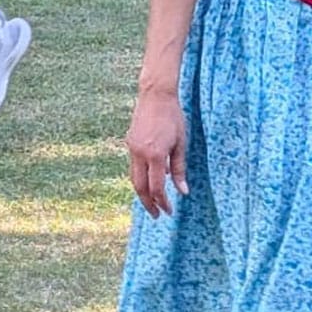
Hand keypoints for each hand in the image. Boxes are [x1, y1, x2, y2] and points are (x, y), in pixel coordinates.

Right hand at [126, 88, 188, 216]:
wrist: (155, 96)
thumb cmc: (173, 118)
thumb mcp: (181, 144)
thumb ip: (180, 169)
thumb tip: (182, 192)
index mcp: (155, 155)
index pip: (156, 188)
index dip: (162, 202)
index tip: (169, 212)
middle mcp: (140, 154)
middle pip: (140, 187)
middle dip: (148, 204)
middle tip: (157, 215)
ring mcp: (132, 148)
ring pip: (134, 178)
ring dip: (142, 192)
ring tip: (152, 202)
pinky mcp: (130, 143)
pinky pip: (134, 166)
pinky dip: (141, 177)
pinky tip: (150, 180)